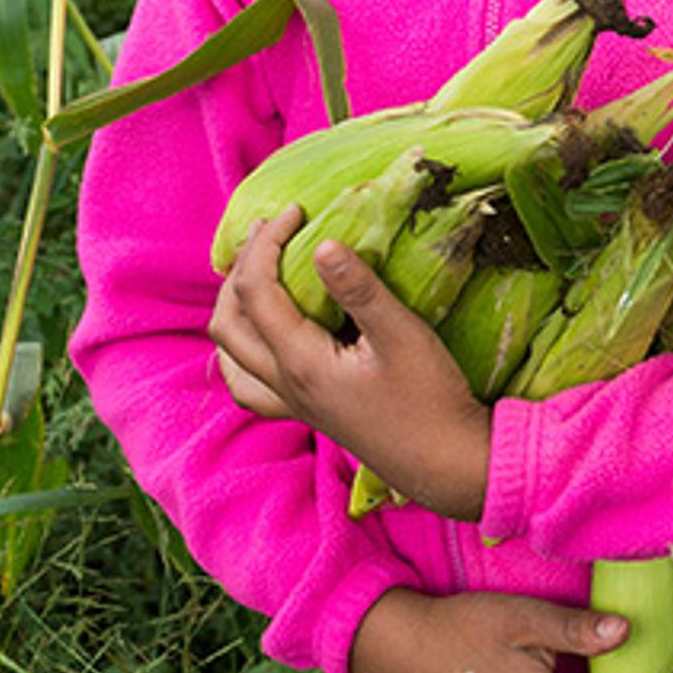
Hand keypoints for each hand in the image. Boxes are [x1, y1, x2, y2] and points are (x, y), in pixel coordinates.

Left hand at [210, 210, 494, 520]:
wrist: (444, 461)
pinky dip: (242, 348)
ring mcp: (291, 402)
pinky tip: (265, 333)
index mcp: (301, 362)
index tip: (296, 211)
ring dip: (233, 307)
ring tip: (257, 273)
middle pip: (228, 320)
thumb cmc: (430, 398)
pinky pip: (248, 381)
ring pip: (230, 353)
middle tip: (270, 231)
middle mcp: (284, 384)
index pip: (257, 291)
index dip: (268, 242)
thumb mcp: (403, 336)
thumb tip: (324, 244)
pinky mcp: (306, 410)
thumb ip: (360, 290)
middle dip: (241, 268)